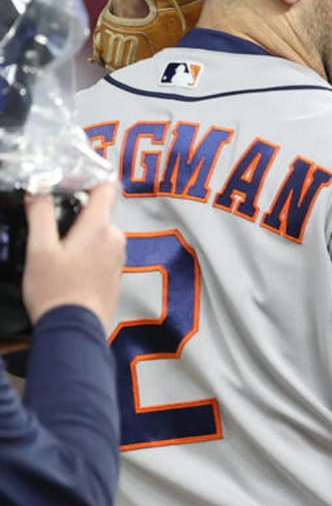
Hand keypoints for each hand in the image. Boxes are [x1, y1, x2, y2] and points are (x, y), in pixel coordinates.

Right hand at [21, 182, 125, 335]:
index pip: (106, 187)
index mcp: (99, 226)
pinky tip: (67, 267)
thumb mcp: (39, 249)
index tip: (71, 176)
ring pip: (98, 233)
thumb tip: (38, 189)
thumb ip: (40, 215)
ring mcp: (118, 257)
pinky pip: (100, 252)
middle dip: (75, 213)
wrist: (75, 328)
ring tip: (55, 250)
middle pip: (98, 212)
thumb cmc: (56, 290)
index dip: (90, 177)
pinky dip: (85, 252)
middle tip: (50, 224)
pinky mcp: (114, 273)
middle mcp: (115, 238)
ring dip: (79, 235)